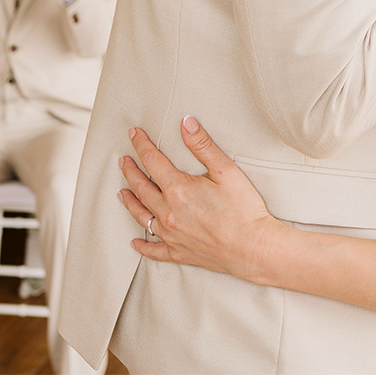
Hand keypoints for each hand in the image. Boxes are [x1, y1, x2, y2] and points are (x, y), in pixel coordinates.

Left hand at [119, 118, 280, 282]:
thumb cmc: (243, 209)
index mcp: (178, 189)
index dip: (142, 145)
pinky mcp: (178, 253)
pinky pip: (154, 249)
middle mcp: (168, 213)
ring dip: (130, 202)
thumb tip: (186, 123)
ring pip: (141, 216)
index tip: (134, 135)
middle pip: (141, 188)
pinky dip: (142, 245)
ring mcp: (171, 235)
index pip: (153, 161)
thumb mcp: (225, 170)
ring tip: (122, 192)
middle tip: (124, 160)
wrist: (252, 247)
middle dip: (131, 171)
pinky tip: (136, 242)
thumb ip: (203, 145)